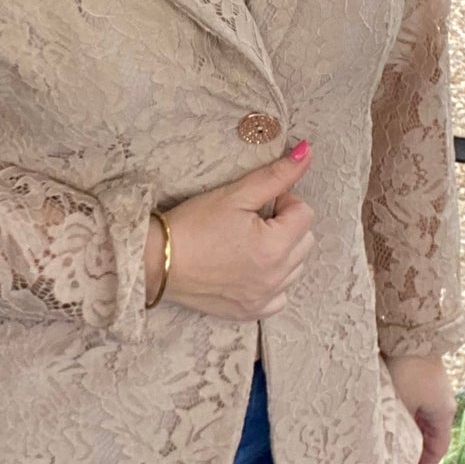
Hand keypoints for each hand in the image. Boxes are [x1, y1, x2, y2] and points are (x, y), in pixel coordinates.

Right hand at [144, 143, 316, 319]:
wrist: (157, 262)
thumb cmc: (193, 225)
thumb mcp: (235, 194)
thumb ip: (275, 175)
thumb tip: (307, 151)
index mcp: (275, 246)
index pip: (305, 213)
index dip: (283, 200)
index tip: (257, 203)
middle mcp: (275, 277)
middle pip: (304, 241)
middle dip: (285, 225)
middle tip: (252, 220)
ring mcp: (264, 298)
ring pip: (295, 268)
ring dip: (282, 252)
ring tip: (248, 243)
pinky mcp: (250, 312)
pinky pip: (280, 296)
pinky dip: (272, 281)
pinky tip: (249, 269)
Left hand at [385, 354, 456, 463]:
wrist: (410, 331)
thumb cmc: (406, 368)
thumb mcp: (401, 404)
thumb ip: (398, 428)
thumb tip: (390, 449)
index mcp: (443, 412)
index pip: (439, 448)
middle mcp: (441, 401)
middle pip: (429, 433)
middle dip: (414, 447)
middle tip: (396, 461)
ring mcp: (431, 387)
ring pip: (419, 416)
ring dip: (407, 428)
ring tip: (388, 438)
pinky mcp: (420, 374)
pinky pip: (413, 401)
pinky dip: (403, 411)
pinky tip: (387, 413)